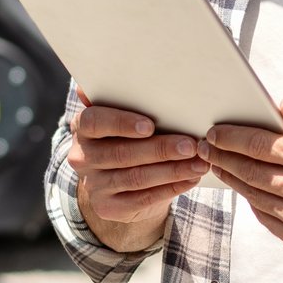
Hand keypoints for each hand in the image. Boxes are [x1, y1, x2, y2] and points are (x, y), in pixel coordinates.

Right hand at [68, 97, 206, 252]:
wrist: (117, 180)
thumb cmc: (126, 136)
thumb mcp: (120, 116)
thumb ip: (119, 97)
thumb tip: (109, 75)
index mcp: (83, 129)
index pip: (94, 122)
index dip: (121, 124)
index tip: (150, 125)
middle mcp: (82, 157)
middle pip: (122, 153)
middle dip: (161, 149)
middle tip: (192, 145)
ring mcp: (94, 185)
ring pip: (136, 178)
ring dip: (172, 170)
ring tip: (200, 162)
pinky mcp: (109, 207)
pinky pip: (144, 198)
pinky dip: (171, 188)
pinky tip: (191, 178)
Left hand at [203, 99, 282, 268]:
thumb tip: (280, 105)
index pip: (263, 146)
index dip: (233, 138)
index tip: (215, 132)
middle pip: (252, 172)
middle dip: (224, 157)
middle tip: (206, 147)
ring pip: (254, 196)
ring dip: (232, 179)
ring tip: (218, 165)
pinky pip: (266, 217)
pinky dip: (251, 201)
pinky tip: (243, 187)